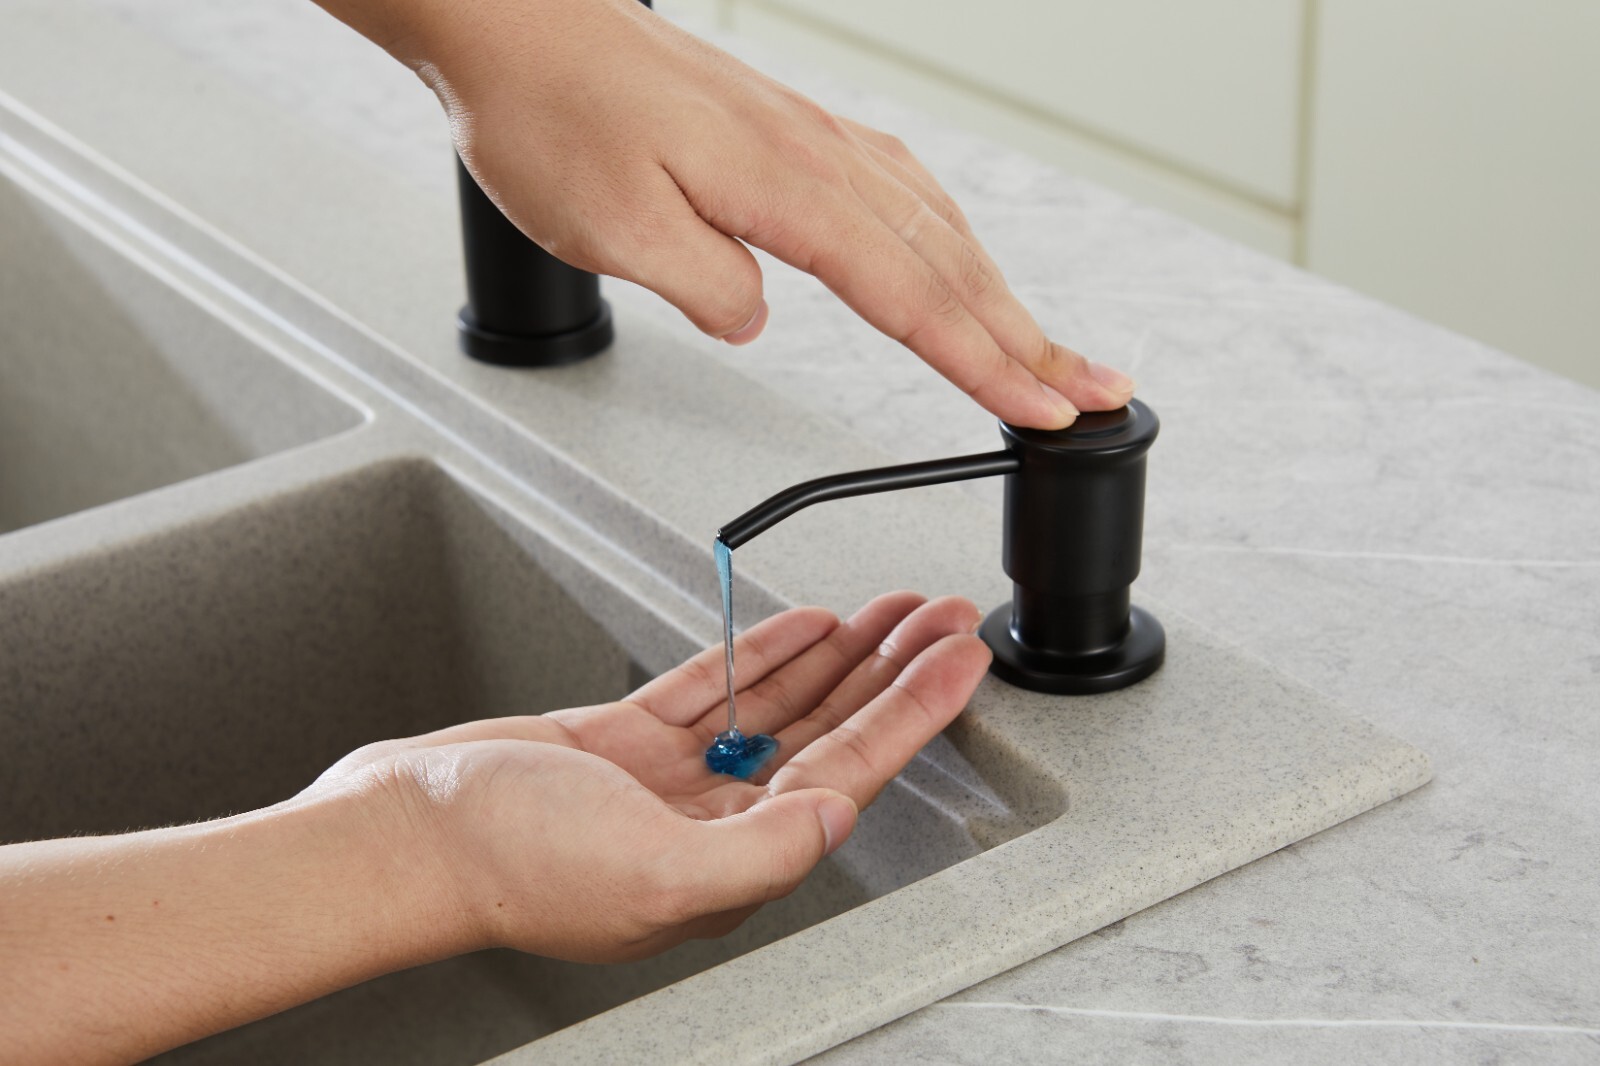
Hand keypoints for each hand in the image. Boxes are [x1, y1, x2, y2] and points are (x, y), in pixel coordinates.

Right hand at [310, 592, 989, 961]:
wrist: (402, 831)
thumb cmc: (507, 863)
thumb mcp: (655, 871)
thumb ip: (762, 852)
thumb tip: (837, 816)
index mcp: (729, 862)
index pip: (849, 773)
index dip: (913, 713)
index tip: (959, 661)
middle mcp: (709, 824)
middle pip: (827, 733)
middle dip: (891, 673)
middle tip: (942, 619)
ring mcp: (667, 781)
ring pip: (777, 707)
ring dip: (838, 656)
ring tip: (891, 614)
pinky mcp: (624, 743)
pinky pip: (712, 691)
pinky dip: (758, 655)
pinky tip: (799, 628)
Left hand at [313, 0, 1133, 427]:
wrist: (519, 25)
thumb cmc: (553, 115)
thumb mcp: (612, 229)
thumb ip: (706, 284)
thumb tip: (760, 318)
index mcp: (789, 187)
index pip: (913, 297)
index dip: (986, 362)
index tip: (1044, 408)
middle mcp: (819, 155)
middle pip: (952, 263)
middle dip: (1031, 337)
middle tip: (1096, 389)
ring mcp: (814, 137)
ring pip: (939, 224)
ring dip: (1003, 290)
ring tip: (1049, 344)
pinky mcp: (793, 130)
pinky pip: (902, 189)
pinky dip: (951, 238)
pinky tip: (957, 254)